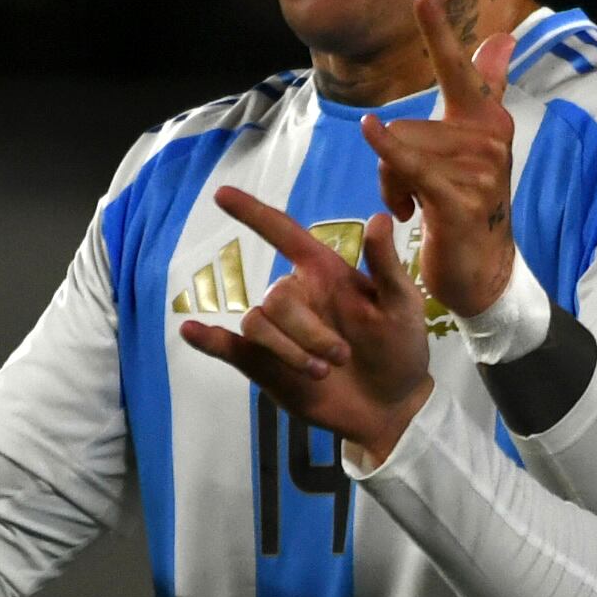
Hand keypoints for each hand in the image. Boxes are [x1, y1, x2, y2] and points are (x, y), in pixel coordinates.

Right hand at [180, 187, 434, 460]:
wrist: (392, 403)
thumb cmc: (401, 345)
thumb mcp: (403, 304)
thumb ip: (387, 265)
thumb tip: (380, 217)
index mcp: (325, 273)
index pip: (283, 235)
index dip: (254, 214)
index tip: (221, 193)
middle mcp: (297, 297)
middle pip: (275, 297)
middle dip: (306, 329)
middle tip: (341, 356)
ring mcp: (278, 331)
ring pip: (258, 324)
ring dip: (287, 348)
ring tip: (323, 371)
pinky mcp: (264, 364)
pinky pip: (229, 347)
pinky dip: (208, 340)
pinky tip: (193, 331)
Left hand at [361, 0, 518, 315]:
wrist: (483, 270)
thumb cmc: (469, 202)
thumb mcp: (475, 144)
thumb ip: (487, 87)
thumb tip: (501, 38)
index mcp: (488, 120)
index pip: (460, 68)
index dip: (438, 30)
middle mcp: (490, 138)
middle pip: (409, 123)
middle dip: (393, 160)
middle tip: (412, 194)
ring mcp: (478, 168)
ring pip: (401, 149)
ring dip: (391, 184)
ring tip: (415, 210)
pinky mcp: (458, 198)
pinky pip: (410, 163)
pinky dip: (387, 151)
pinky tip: (372, 131)